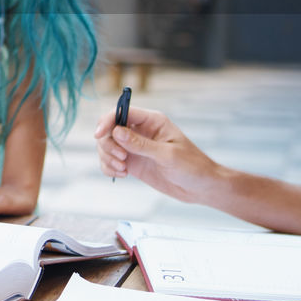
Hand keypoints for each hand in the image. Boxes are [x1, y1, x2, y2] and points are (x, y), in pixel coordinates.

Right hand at [94, 106, 219, 202]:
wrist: (201, 187)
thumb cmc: (192, 166)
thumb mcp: (168, 155)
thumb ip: (141, 144)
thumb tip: (116, 132)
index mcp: (151, 121)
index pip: (121, 112)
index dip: (107, 121)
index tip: (99, 136)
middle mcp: (140, 131)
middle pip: (109, 129)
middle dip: (107, 144)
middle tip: (121, 159)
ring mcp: (134, 147)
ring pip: (107, 145)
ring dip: (107, 157)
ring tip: (122, 169)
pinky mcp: (132, 162)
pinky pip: (110, 161)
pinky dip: (109, 168)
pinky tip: (122, 175)